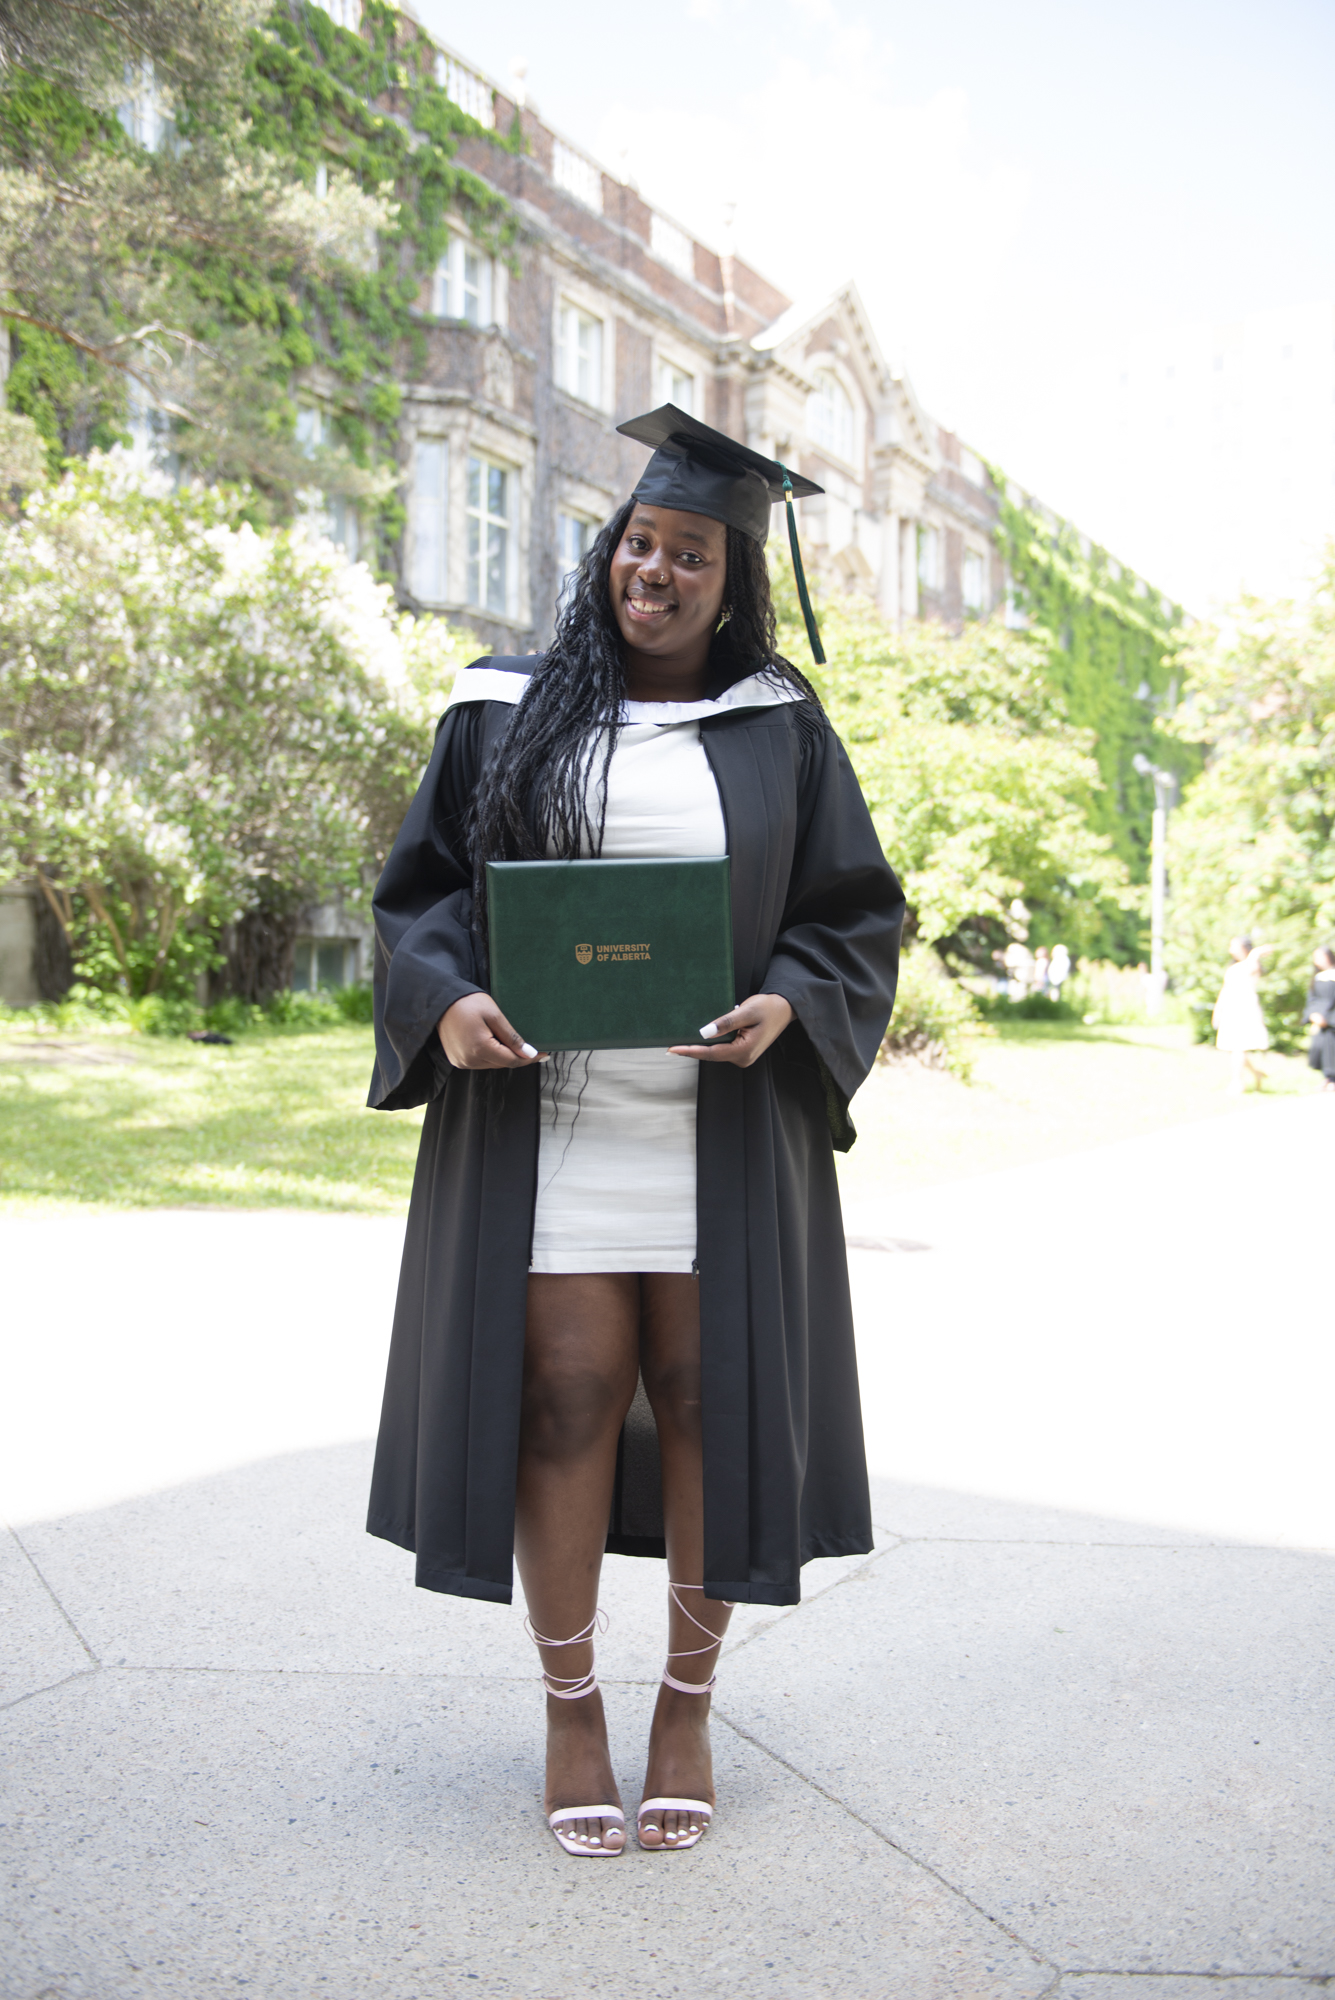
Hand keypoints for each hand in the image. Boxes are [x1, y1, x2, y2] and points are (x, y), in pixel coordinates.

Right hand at [437, 992, 543, 1068]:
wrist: (441, 1001)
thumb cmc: (468, 1003)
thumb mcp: (494, 1015)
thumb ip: (512, 1037)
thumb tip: (529, 1053)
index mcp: (480, 1049)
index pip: (512, 1061)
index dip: (529, 1058)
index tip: (543, 1054)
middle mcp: (470, 1060)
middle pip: (502, 1064)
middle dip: (517, 1056)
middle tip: (531, 1047)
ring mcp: (462, 1062)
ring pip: (492, 1064)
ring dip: (503, 1056)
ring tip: (511, 1043)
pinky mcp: (457, 1060)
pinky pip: (480, 1062)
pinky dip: (490, 1055)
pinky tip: (494, 1043)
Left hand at [670, 993, 793, 1067]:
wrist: (784, 1008)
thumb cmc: (768, 1007)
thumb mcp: (747, 1011)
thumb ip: (726, 1022)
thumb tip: (704, 1033)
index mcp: (745, 1050)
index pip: (711, 1053)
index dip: (690, 1051)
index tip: (673, 1049)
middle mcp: (744, 1058)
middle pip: (712, 1054)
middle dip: (692, 1050)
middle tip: (670, 1046)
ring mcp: (743, 1056)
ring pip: (716, 1052)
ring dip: (701, 1046)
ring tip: (681, 1041)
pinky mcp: (742, 1051)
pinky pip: (722, 1048)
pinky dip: (710, 1044)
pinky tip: (699, 1038)